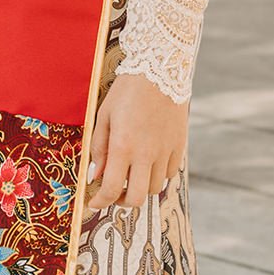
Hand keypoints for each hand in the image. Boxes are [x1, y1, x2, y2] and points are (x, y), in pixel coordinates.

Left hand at [85, 75, 186, 214]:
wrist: (160, 71)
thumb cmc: (126, 93)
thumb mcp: (103, 117)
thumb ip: (99, 149)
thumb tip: (95, 176)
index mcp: (123, 146)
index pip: (111, 189)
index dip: (100, 202)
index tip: (94, 203)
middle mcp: (146, 153)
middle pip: (137, 198)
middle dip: (122, 202)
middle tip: (114, 193)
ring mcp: (165, 151)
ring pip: (155, 188)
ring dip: (141, 187)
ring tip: (132, 174)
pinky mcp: (179, 147)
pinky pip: (170, 174)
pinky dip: (157, 175)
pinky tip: (149, 163)